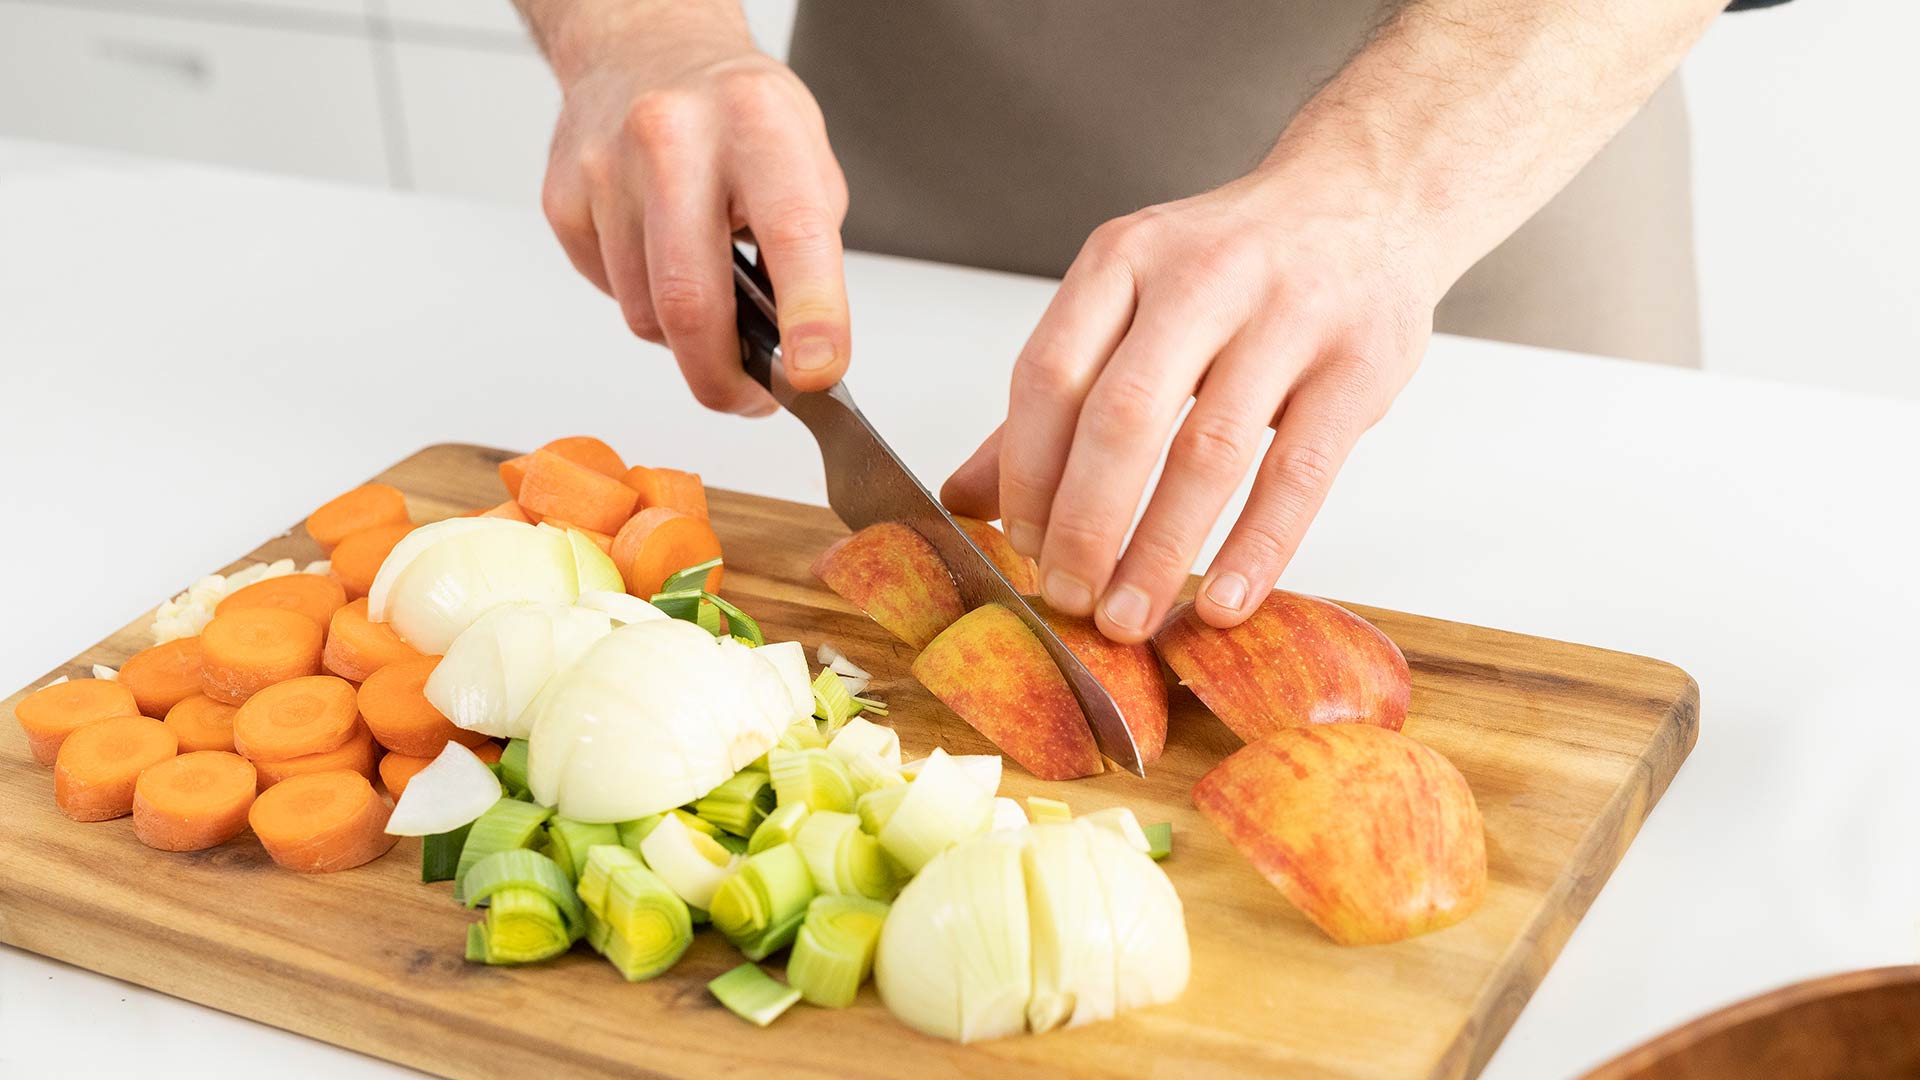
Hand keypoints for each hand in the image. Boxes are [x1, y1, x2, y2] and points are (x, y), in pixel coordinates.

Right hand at [537, 10, 849, 413]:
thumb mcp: (805, 161)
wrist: (643, 49)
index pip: (792, 232)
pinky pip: (609, 294)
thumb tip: (801, 353)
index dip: (811, 314)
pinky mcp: (561, 199)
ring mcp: (605, 167)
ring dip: (686, 336)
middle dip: (724, 377)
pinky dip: (643, 299)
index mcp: (756, 121)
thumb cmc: (736, 115)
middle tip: (752, 399)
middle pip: (691, 300)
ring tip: (710, 293)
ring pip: (646, 315)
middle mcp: (674, 136)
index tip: (818, 374)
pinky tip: (659, 254)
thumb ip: (810, 254)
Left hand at [942, 155, 1438, 642]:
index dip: (1027, 472)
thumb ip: (1056, 396)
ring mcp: (1288, 315)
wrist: (1368, 195)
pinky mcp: (1360, 363)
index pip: (1050, 373)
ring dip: (1161, 550)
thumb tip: (964, 498)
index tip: (1023, 545)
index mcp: (1125, 258)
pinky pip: (1301, 472)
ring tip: (1130, 616)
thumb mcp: (1133, 300)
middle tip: (1068, 597)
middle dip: (1086, 523)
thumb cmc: (1235, 266)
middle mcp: (1201, 277)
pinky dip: (1258, 548)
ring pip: (1209, 450)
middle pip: (1122, 416)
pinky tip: (1224, 601)